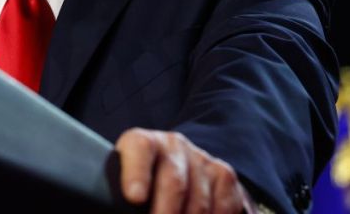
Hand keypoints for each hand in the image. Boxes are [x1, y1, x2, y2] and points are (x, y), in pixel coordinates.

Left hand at [116, 128, 255, 213]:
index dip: (137, 173)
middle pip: (174, 182)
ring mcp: (201, 159)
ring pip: (199, 201)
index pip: (140, 148)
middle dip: (166, 212)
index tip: (134, 198)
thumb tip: (131, 202)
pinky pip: (223, 207)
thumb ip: (125, 196)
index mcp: (142, 143)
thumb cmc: (141, 185)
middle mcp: (173, 145)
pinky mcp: (224, 176)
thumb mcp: (124, 185)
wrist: (174, 171)